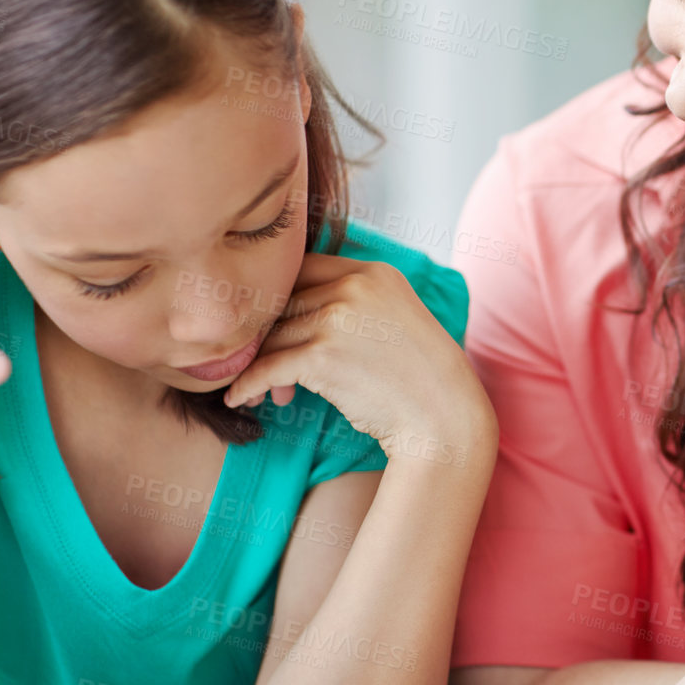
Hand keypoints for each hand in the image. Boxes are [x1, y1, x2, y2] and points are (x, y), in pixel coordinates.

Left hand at [221, 254, 494, 470]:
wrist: (444, 417)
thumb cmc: (419, 377)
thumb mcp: (394, 318)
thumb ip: (354, 302)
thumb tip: (290, 311)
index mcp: (374, 271)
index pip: (305, 267)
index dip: (283, 297)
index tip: (274, 326)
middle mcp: (355, 286)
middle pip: (284, 302)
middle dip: (268, 336)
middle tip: (264, 364)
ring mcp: (338, 318)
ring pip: (272, 336)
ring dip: (260, 365)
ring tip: (265, 394)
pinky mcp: (322, 356)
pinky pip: (266, 366)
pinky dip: (247, 384)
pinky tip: (240, 398)